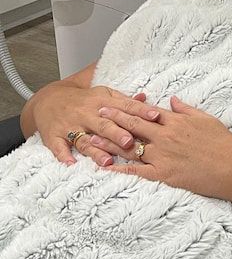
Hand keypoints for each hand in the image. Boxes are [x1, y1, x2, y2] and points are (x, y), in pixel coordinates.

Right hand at [29, 84, 160, 168]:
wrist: (49, 100)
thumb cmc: (83, 99)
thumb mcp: (104, 94)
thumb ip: (124, 100)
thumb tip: (146, 99)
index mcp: (101, 101)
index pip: (124, 107)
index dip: (140, 112)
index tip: (155, 117)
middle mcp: (87, 113)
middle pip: (104, 125)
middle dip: (117, 134)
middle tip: (131, 142)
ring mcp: (70, 126)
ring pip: (84, 140)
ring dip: (95, 151)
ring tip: (107, 162)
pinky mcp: (55, 137)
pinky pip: (59, 147)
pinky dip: (64, 156)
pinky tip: (70, 164)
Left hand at [99, 96, 231, 198]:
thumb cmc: (223, 142)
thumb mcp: (206, 119)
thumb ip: (185, 109)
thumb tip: (171, 99)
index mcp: (175, 121)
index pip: (145, 112)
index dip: (127, 107)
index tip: (111, 103)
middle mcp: (165, 136)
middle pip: (133, 126)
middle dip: (113, 119)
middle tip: (95, 114)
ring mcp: (163, 155)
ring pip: (130, 148)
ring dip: (110, 143)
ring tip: (92, 139)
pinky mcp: (164, 174)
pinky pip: (137, 172)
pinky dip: (121, 169)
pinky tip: (106, 167)